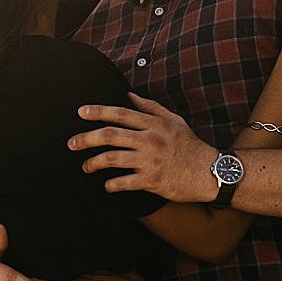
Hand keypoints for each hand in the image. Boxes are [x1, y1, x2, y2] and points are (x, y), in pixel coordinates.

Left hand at [71, 93, 219, 202]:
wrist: (210, 173)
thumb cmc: (190, 146)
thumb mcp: (174, 121)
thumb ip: (151, 107)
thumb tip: (129, 95)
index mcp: (154, 124)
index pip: (121, 114)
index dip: (99, 112)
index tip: (81, 112)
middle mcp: (150, 140)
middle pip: (110, 136)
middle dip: (86, 139)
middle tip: (71, 143)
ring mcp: (150, 160)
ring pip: (112, 159)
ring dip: (94, 163)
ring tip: (86, 167)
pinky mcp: (152, 180)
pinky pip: (124, 182)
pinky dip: (111, 184)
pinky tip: (107, 185)